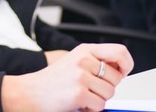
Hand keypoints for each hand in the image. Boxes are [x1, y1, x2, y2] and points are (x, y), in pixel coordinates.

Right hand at [1, 43, 133, 111]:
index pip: (120, 51)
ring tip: (82, 96)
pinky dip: (91, 109)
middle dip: (107, 88)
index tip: (122, 73)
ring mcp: (81, 76)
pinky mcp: (78, 93)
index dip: (126, 64)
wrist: (29, 93)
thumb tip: (120, 69)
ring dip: (99, 99)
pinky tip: (78, 103)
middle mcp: (84, 60)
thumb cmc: (52, 81)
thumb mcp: (74, 61)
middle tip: (91, 89)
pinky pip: (100, 105)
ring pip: (110, 93)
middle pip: (116, 78)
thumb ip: (95, 61)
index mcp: (84, 50)